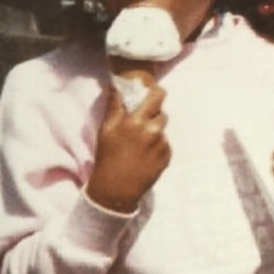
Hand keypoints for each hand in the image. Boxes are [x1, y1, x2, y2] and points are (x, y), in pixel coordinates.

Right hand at [86, 84, 170, 212]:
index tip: (153, 92)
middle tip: (143, 123)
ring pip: (162, 129)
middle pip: (162, 112)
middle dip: (154, 114)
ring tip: (140, 145)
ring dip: (154, 132)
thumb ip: (115, 106)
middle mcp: (152, 131)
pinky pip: (165, 144)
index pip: (156, 96)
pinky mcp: (167, 156)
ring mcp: (161, 144)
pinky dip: (158, 147)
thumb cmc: (108, 156)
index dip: (156, 92)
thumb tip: (117, 85)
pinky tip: (145, 156)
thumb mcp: (106, 129)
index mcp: (136, 121)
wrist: (116, 188)